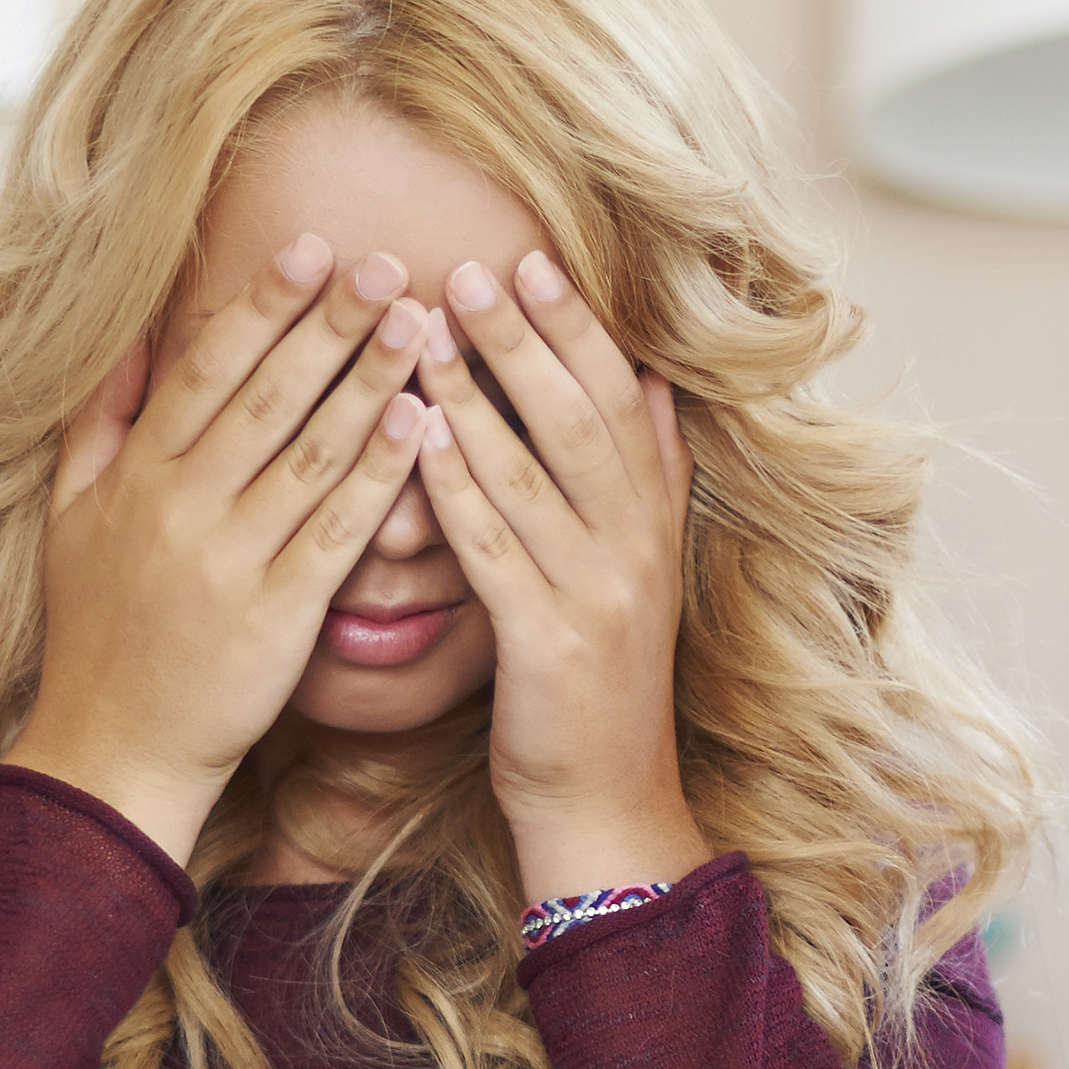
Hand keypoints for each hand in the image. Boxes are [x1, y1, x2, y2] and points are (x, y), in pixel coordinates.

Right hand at [8, 236, 436, 859]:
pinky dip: (380, 474)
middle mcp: (180, 508)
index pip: (204, 367)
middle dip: (330, 323)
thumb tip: (130, 335)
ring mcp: (230, 561)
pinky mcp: (278, 616)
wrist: (113, 751)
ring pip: (310, 452)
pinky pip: (338, 531)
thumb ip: (97, 422)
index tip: (313, 248)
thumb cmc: (97, 633)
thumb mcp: (69, 518)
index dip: (261, 304)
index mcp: (135, 476)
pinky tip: (421, 424)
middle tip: (387, 262)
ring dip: (369, 381)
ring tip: (420, 324)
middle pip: (266, 395)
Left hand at [407, 252, 702, 902]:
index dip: (577, 329)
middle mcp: (636, 550)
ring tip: (424, 329)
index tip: (531, 262)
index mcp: (654, 525)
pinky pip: (495, 549)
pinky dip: (456, 488)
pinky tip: (413, 437)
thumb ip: (647, 479)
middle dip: (524, 340)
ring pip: (534, 473)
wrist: (606, 806)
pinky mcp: (549, 646)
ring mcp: (598, 596)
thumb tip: (651, 383)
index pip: (620, 400)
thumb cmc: (597, 687)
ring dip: (477, 395)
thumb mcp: (637, 573)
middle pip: (580, 418)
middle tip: (471, 269)